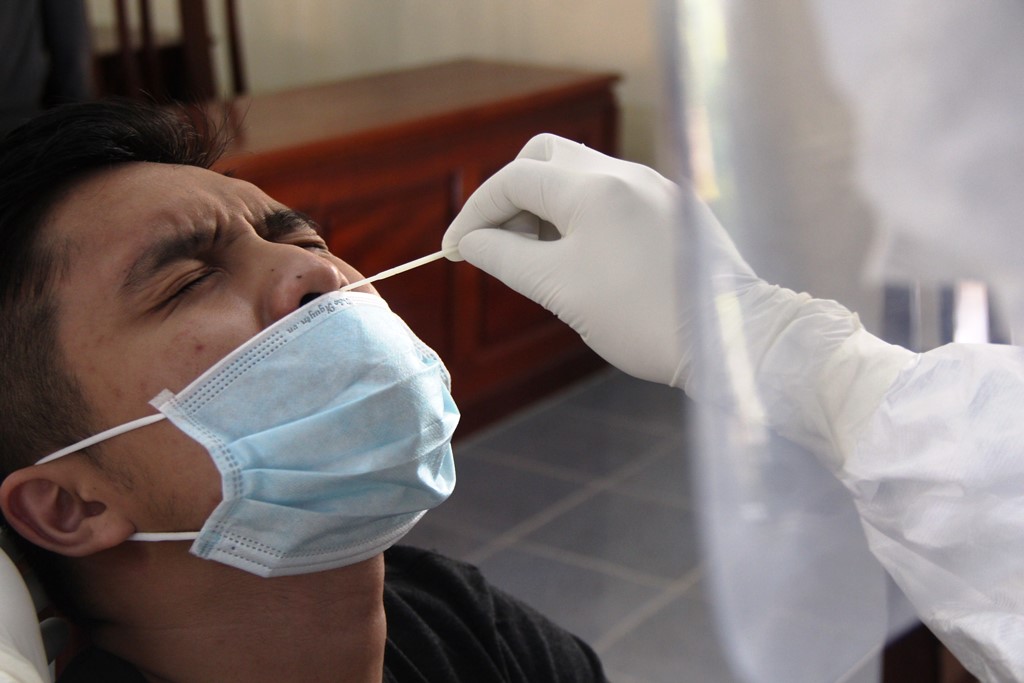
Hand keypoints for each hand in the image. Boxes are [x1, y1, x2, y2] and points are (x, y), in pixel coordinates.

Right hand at [442, 133, 756, 386]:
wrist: (729, 338)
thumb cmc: (640, 319)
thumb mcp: (560, 290)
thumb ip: (505, 257)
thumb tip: (470, 241)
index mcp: (594, 188)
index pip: (514, 179)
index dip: (475, 212)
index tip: (454, 248)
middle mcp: (625, 174)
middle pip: (546, 157)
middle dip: (512, 195)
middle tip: (503, 244)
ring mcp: (654, 187)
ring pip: (580, 176)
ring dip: (547, 207)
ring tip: (541, 259)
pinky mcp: (674, 208)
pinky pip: (612, 196)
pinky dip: (582, 217)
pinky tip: (584, 260)